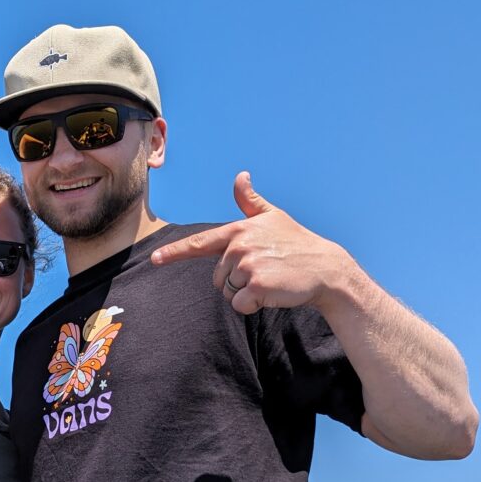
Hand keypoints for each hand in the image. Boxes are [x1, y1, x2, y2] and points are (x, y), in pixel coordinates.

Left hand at [150, 172, 353, 315]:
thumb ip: (251, 201)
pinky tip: (272, 293)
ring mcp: (248, 265)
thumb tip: (240, 176)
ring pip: (228, 292)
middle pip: (218, 277)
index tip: (155, 258)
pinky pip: (240, 305)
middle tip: (264, 271)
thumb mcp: (273, 217)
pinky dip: (253, 305)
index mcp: (239, 230)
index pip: (200, 242)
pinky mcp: (258, 285)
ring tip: (270, 280)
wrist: (325, 268)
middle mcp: (240, 245)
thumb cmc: (297, 243)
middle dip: (237, 281)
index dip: (175, 252)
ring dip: (246, 293)